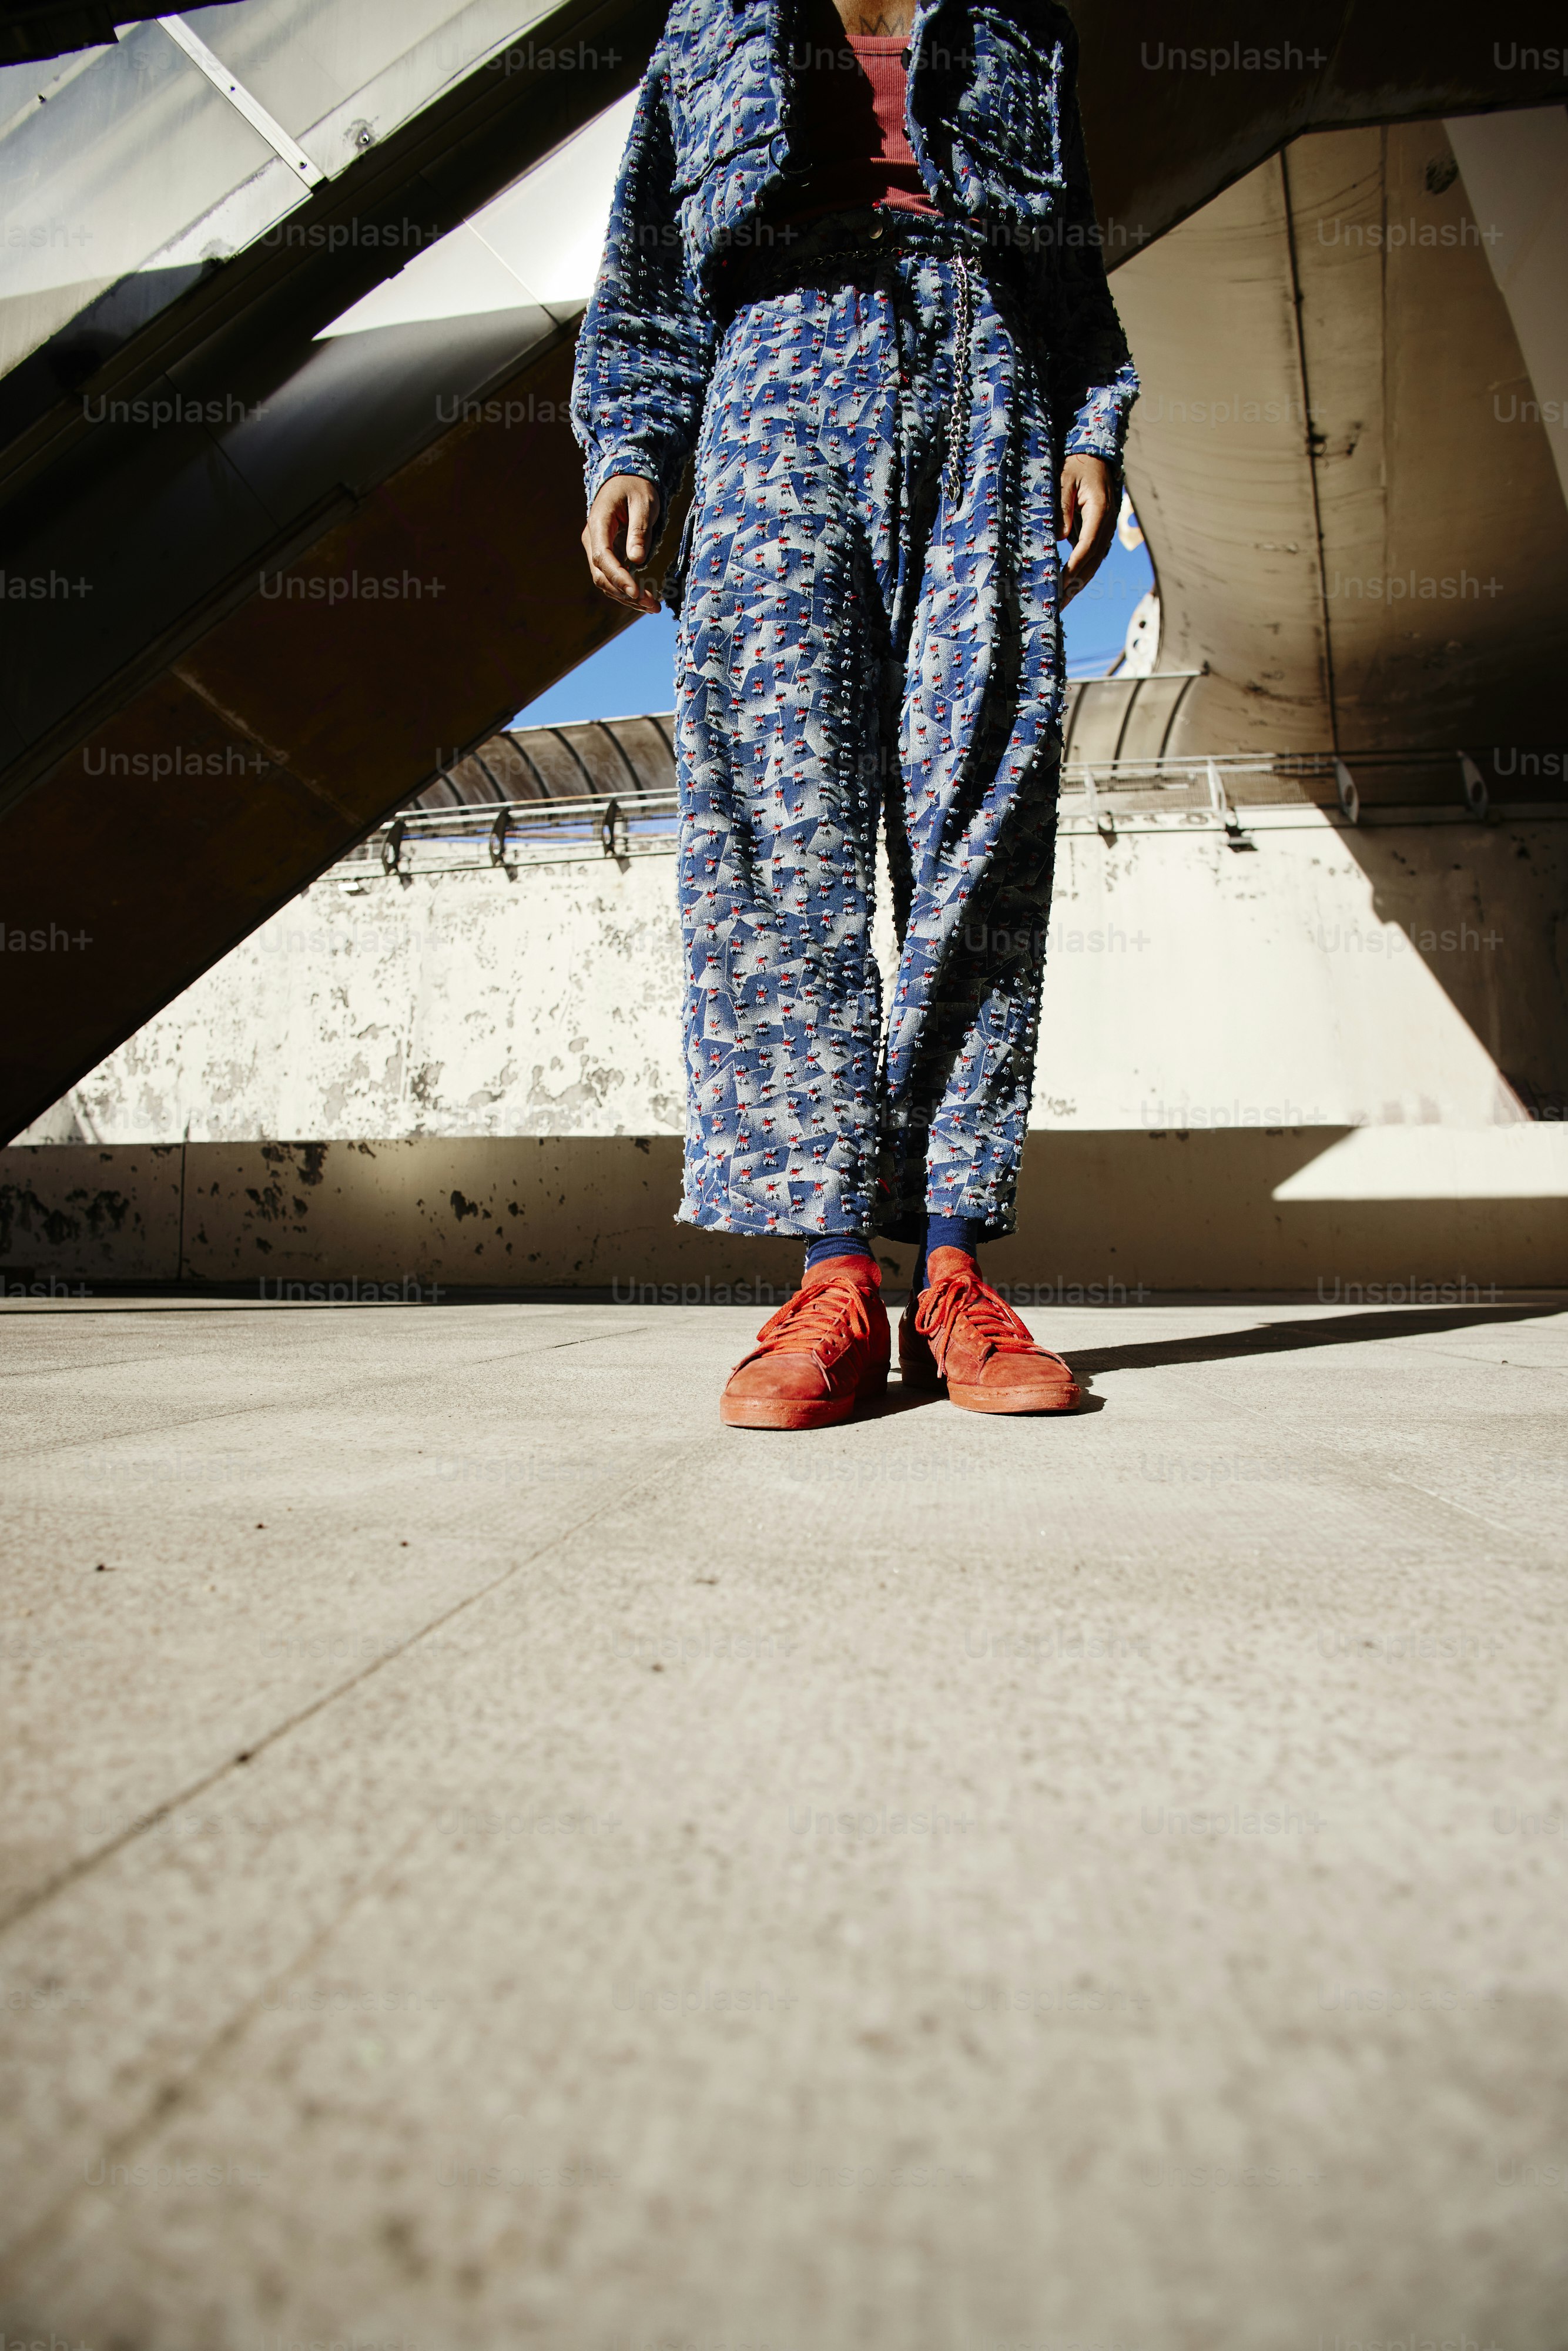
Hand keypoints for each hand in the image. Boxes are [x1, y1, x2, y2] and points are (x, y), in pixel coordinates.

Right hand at [582, 473, 662, 611]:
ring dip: (627, 597)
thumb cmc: (635, 486)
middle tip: (653, 605)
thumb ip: (639, 530)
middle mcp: (592, 538)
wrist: (625, 478)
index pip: (602, 557)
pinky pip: (612, 577)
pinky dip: (627, 590)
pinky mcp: (606, 554)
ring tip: (653, 607)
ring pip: (605, 581)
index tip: (636, 592)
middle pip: (601, 575)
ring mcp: (597, 548)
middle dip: (625, 593)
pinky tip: (645, 599)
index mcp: (598, 523)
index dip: (618, 577)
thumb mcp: (643, 503)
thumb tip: (637, 560)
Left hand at [1058, 454, 1117, 608]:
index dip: (1074, 566)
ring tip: (1062, 604)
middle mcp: (1107, 525)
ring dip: (1078, 585)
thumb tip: (1060, 538)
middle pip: (1092, 561)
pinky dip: (1081, 575)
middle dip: (1075, 584)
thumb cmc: (1077, 466)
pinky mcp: (1100, 535)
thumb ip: (1062, 507)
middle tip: (1058, 605)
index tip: (1060, 583)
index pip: (1087, 545)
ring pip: (1094, 564)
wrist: (1096, 458)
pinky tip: (1068, 588)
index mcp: (1100, 511)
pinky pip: (1092, 559)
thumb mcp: (1065, 480)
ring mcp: (1106, 531)